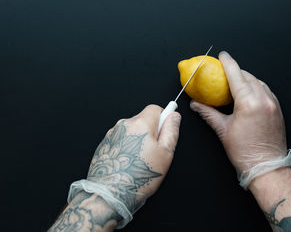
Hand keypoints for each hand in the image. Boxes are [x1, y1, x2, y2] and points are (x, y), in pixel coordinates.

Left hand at [70, 105, 180, 226]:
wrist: (110, 193)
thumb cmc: (138, 176)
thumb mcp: (165, 153)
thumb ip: (171, 130)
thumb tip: (174, 116)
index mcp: (141, 123)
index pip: (155, 108)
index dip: (163, 119)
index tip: (164, 131)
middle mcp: (124, 125)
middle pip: (143, 119)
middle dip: (150, 131)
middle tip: (153, 151)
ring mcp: (112, 134)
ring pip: (131, 130)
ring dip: (137, 140)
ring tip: (139, 160)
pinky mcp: (105, 144)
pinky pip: (121, 140)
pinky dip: (126, 147)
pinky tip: (128, 163)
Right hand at [190, 51, 288, 187]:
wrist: (267, 167)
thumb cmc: (246, 153)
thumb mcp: (223, 130)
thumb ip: (209, 113)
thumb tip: (197, 105)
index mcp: (249, 103)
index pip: (236, 75)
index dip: (228, 63)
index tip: (222, 56)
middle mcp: (264, 99)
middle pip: (248, 76)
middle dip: (236, 71)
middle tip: (224, 71)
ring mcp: (273, 104)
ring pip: (258, 82)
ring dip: (247, 79)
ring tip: (235, 83)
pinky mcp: (278, 109)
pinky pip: (266, 91)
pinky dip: (256, 87)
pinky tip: (248, 93)